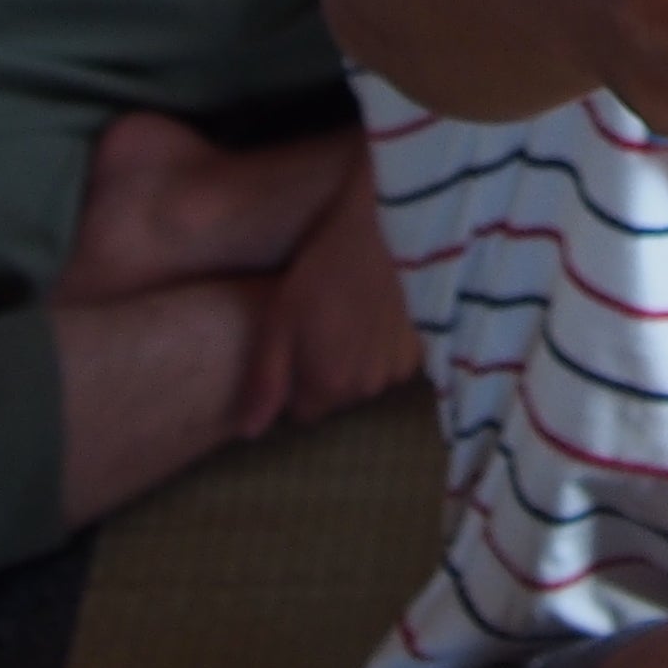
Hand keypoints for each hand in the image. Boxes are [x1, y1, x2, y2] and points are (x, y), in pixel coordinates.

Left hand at [253, 146, 426, 434]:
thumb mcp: (279, 322)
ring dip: (355, 361)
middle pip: (334, 397)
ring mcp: (396, 372)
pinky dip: (383, 349)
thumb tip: (249, 434)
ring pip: (364, 382)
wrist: (383, 233)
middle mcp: (365, 390)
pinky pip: (391, 365)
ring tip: (350, 316)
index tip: (296, 345)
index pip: (303, 412)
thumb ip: (265, 383)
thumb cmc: (320, 273)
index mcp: (327, 387)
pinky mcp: (419, 351)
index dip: (295, 380)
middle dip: (325, 371)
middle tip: (322, 324)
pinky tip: (377, 316)